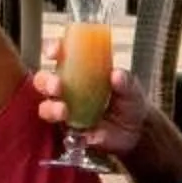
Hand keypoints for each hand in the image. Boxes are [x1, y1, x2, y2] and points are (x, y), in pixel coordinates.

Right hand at [31, 62, 150, 159]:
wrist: (137, 130)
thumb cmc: (130, 101)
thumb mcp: (132, 88)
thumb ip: (126, 81)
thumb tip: (116, 74)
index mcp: (79, 70)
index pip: (60, 55)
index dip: (52, 50)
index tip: (53, 52)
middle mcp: (67, 89)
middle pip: (44, 81)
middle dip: (46, 82)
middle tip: (57, 86)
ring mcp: (66, 111)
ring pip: (46, 107)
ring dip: (50, 108)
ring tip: (63, 111)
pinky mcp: (70, 132)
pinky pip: (61, 132)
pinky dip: (68, 133)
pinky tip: (81, 132)